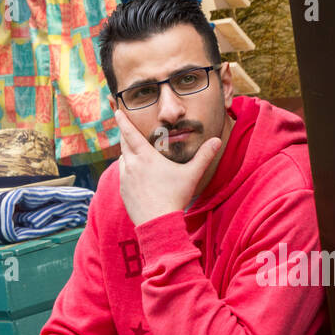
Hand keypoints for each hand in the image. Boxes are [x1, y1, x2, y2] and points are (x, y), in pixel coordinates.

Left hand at [114, 108, 220, 226]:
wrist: (157, 222)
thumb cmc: (175, 197)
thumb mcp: (192, 175)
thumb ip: (205, 156)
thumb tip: (217, 140)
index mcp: (146, 157)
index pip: (131, 134)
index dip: (123, 121)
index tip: (117, 112)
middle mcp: (132, 165)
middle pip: (124, 145)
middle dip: (125, 135)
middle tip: (125, 128)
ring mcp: (125, 179)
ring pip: (122, 160)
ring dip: (127, 153)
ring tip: (132, 151)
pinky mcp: (123, 191)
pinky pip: (122, 175)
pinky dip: (126, 169)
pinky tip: (133, 172)